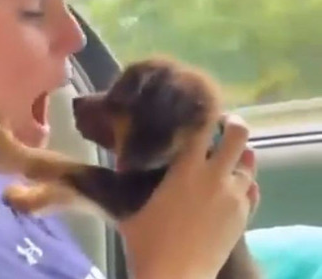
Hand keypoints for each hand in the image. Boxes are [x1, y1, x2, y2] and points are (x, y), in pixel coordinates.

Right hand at [118, 115, 259, 278]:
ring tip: (231, 155)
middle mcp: (215, 176)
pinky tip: (239, 183)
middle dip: (233, 124)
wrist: (175, 274)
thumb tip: (119, 169)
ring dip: (241, 156)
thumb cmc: (149, 240)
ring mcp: (233, 196)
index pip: (201, 129)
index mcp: (186, 169)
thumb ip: (132, 185)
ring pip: (249, 164)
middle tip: (224, 125)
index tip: (201, 110)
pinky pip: (253, 190)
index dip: (204, 115)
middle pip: (238, 137)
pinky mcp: (243, 216)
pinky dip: (247, 182)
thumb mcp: (133, 207)